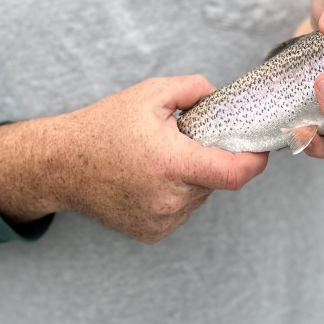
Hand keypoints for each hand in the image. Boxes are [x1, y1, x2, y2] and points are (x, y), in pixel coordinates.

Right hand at [0, 76, 266, 243]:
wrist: (62, 164)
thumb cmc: (104, 127)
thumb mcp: (151, 93)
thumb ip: (195, 89)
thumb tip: (222, 98)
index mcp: (173, 163)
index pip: (235, 174)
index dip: (254, 160)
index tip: (260, 148)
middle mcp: (170, 199)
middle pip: (216, 180)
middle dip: (209, 158)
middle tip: (184, 140)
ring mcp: (161, 221)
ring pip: (199, 196)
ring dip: (192, 177)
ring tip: (160, 159)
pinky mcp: (151, 234)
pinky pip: (181, 211)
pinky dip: (176, 194)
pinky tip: (150, 178)